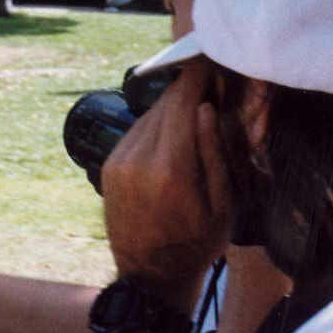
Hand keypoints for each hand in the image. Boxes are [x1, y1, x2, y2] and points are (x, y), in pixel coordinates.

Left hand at [100, 60, 230, 308]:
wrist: (150, 276)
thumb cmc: (198, 243)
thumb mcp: (222, 204)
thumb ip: (213, 153)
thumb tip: (205, 107)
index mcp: (170, 168)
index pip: (181, 103)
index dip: (196, 75)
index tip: (209, 57)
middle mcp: (138, 159)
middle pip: (164, 105)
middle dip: (187, 89)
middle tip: (210, 78)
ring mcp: (119, 161)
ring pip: (148, 116)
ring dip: (171, 107)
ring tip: (195, 105)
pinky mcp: (110, 165)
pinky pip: (136, 132)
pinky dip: (156, 125)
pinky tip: (174, 134)